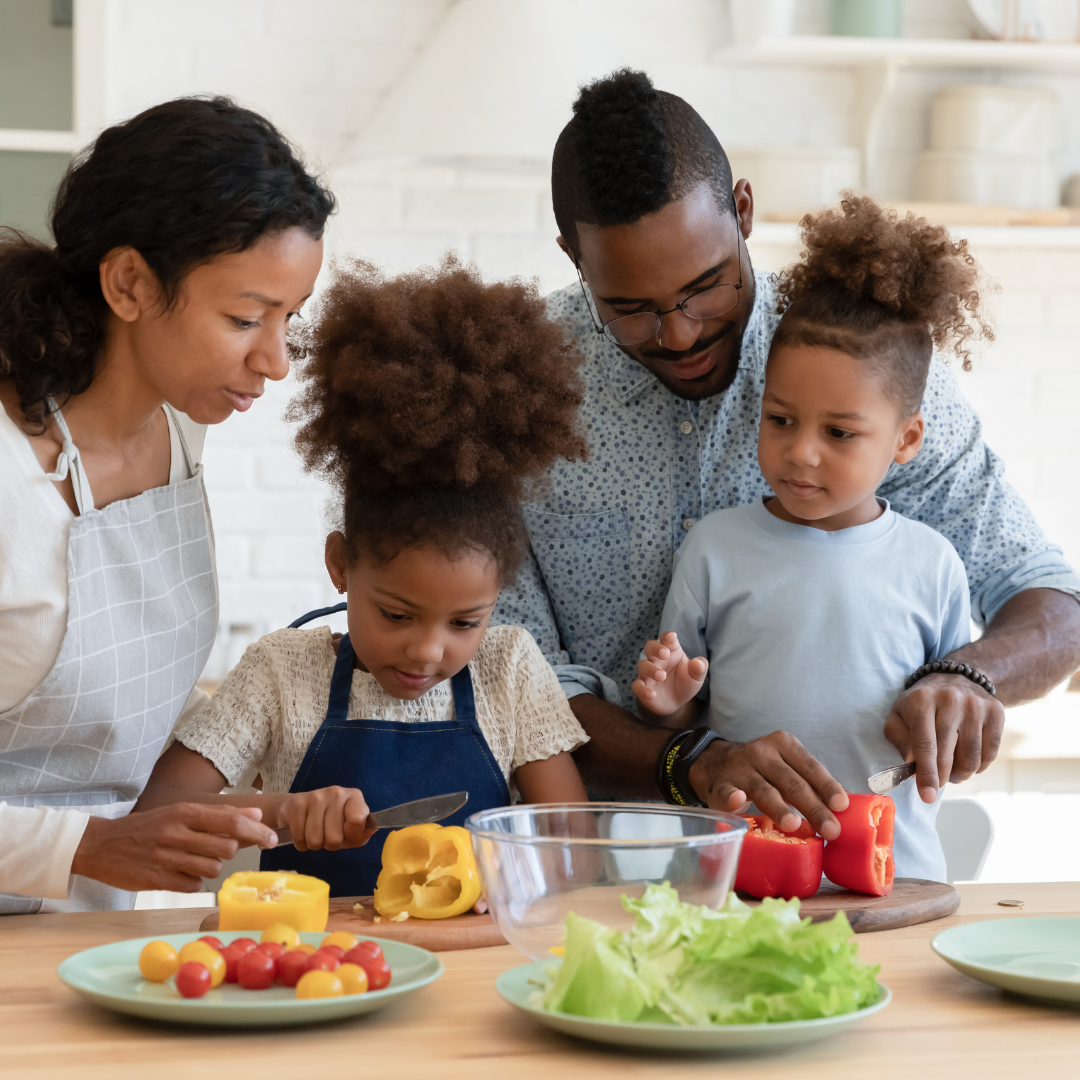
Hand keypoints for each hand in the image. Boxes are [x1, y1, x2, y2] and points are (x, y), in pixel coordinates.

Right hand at [70, 804, 276, 892]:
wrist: (100, 845)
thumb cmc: (147, 827)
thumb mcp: (180, 812)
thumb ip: (219, 814)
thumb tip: (256, 813)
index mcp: (184, 813)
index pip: (232, 821)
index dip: (257, 831)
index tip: (272, 839)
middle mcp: (177, 833)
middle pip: (227, 848)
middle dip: (230, 851)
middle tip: (217, 849)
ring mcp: (166, 858)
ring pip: (213, 869)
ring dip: (211, 867)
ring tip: (193, 860)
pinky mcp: (157, 881)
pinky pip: (193, 886)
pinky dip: (193, 882)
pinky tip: (180, 873)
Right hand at [277, 786, 374, 851]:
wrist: (296, 808)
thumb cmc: (329, 821)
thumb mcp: (349, 828)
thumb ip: (362, 833)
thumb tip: (371, 830)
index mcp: (354, 796)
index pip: (357, 821)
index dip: (351, 835)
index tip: (346, 834)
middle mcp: (336, 793)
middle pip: (335, 838)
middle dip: (330, 844)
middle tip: (327, 834)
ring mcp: (316, 797)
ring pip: (315, 840)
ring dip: (314, 844)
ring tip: (315, 833)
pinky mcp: (297, 804)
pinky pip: (300, 838)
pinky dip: (301, 843)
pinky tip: (302, 832)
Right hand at [632, 631, 708, 716]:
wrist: (676, 702)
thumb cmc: (685, 683)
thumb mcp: (696, 677)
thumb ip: (700, 668)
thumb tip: (698, 663)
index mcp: (671, 651)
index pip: (666, 639)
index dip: (668, 637)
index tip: (672, 637)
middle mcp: (657, 659)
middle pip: (650, 646)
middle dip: (655, 648)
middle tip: (665, 654)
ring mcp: (647, 673)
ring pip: (643, 665)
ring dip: (651, 669)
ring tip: (662, 676)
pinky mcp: (642, 686)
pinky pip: (637, 686)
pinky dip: (643, 689)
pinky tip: (652, 694)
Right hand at [687, 732, 848, 839]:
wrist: (714, 761)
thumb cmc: (761, 769)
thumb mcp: (785, 766)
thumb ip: (808, 784)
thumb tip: (842, 811)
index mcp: (783, 745)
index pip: (810, 766)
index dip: (826, 786)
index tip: (841, 806)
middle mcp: (762, 752)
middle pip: (792, 782)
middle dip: (813, 807)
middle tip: (830, 830)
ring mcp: (739, 768)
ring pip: (763, 790)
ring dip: (779, 808)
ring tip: (794, 824)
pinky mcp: (720, 785)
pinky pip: (728, 793)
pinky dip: (733, 798)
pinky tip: (737, 802)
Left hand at [883, 674, 1005, 803]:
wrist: (955, 678)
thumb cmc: (921, 704)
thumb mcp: (899, 715)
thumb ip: (899, 738)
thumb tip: (912, 762)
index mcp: (921, 701)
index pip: (924, 745)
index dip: (926, 774)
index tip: (927, 797)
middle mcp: (950, 700)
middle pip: (948, 754)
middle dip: (940, 777)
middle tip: (936, 784)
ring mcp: (976, 705)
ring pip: (971, 758)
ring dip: (960, 774)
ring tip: (951, 772)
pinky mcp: (996, 712)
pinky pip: (990, 753)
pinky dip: (979, 766)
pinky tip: (967, 760)